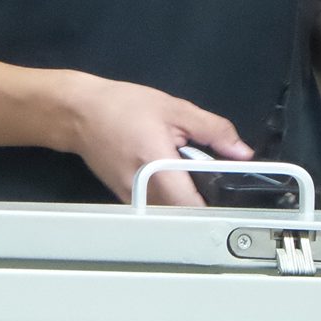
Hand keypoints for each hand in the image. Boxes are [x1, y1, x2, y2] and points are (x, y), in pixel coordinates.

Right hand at [66, 75, 252, 205]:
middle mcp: (143, 192)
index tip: (229, 190)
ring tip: (188, 173)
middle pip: (185, 214)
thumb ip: (213, 130)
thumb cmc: (122, 107)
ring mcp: (132, 199)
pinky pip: (157, 206)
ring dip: (185, 198)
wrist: (79, 113)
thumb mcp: (174, 109)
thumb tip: (242, 152)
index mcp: (157, 168)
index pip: (193, 207)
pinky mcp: (126, 199)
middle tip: (211, 177)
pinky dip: (169, 195)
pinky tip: (169, 174)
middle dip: (203, 199)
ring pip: (171, 212)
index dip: (217, 202)